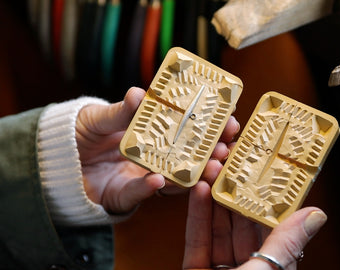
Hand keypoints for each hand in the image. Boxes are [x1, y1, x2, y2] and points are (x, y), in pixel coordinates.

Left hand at [75, 87, 239, 213]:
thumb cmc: (79, 134)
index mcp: (153, 133)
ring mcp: (143, 176)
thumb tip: (138, 93)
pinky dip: (151, 188)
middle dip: (213, 151)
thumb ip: (120, 112)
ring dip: (194, 172)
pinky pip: (142, 193)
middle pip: (191, 156)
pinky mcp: (126, 195)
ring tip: (210, 163)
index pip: (188, 129)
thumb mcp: (100, 118)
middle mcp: (155, 156)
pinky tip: (161, 180)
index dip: (210, 125)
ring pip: (176, 178)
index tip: (229, 117)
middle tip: (227, 145)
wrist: (53, 163)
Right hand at [183, 180, 326, 269]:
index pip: (275, 230)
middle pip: (244, 226)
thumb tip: (317, 215)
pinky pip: (197, 243)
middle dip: (237, 193)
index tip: (267, 171)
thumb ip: (285, 247)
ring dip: (215, 199)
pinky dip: (197, 218)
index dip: (270, 199)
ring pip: (219, 230)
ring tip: (214, 169)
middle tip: (234, 163)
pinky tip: (199, 193)